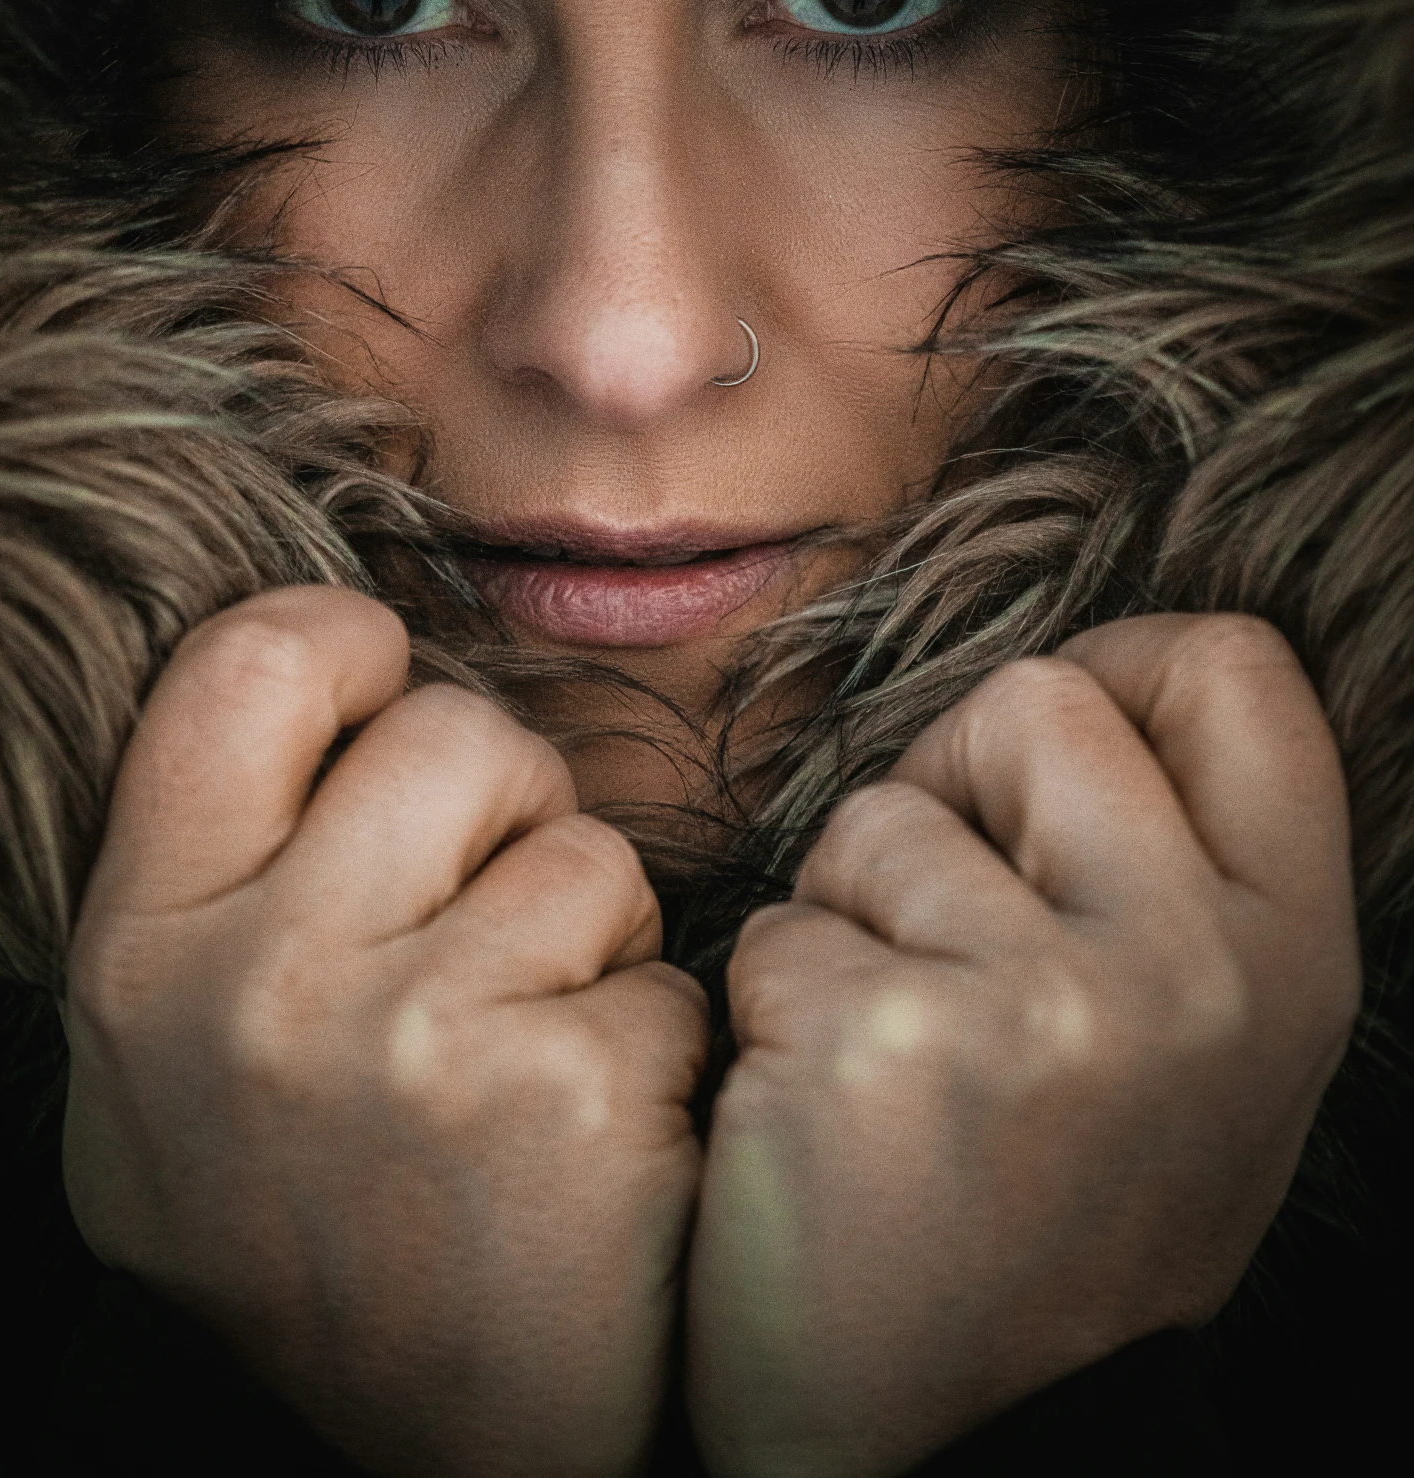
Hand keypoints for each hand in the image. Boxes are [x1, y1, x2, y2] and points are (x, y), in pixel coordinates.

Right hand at [62, 588, 707, 1477]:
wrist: (451, 1466)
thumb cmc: (320, 1232)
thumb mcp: (172, 1073)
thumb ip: (214, 877)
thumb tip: (313, 677)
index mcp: (138, 954)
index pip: (249, 661)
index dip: (346, 648)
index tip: (386, 706)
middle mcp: (255, 986)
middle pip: (451, 731)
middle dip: (506, 810)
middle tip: (488, 926)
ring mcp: (411, 1041)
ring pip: (580, 843)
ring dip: (590, 931)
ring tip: (535, 1046)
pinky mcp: (568, 1094)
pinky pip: (665, 969)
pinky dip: (654, 1038)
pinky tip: (598, 1140)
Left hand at [685, 613, 1359, 1477]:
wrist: (958, 1456)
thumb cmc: (1054, 1218)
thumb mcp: (1204, 1055)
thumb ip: (1182, 872)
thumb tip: (1098, 691)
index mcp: (1291, 954)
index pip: (1234, 667)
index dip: (1123, 672)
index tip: (1049, 767)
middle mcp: (1196, 967)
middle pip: (1038, 697)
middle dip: (957, 788)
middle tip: (949, 935)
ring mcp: (1045, 1002)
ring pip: (882, 813)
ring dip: (853, 914)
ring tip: (898, 1055)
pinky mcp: (884, 1042)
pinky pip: (782, 926)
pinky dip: (775, 1006)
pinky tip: (825, 1121)